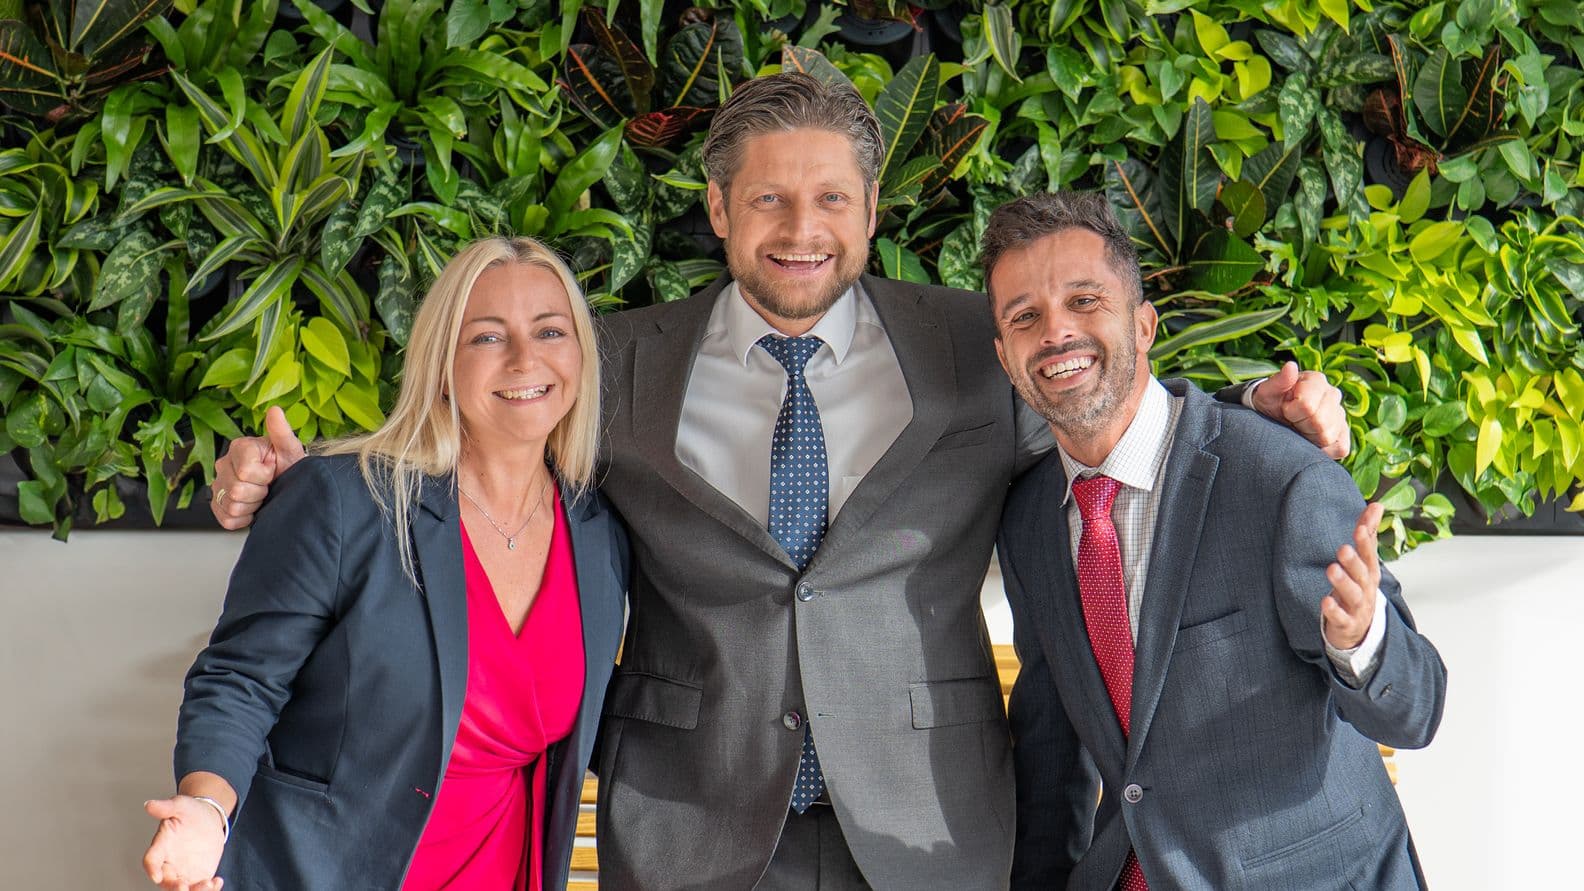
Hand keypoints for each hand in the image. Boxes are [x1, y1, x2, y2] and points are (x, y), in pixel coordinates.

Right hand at [142, 796, 225, 889]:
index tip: (157, 875)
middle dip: (174, 888)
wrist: (207, 818)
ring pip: (184, 889)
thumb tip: (150, 805)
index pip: (151, 860)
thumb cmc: (189, 812)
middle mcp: (169, 864)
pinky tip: (217, 881)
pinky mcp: (199, 875)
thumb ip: (165, 807)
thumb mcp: (179, 805)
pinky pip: (201, 888)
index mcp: (161, 847)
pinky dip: (209, 889)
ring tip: (208, 884)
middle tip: (183, 887)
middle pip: (166, 882)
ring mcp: (184, 872)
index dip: (152, 868)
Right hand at [211, 405, 304, 529]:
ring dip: (252, 506)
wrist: (287, 486)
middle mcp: (223, 465)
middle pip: (237, 490)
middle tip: (268, 486)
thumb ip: (282, 432)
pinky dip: (244, 518)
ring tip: (261, 495)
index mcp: (239, 447)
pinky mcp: (217, 505)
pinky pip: (227, 519)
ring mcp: (218, 486)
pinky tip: (253, 507)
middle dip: (259, 492)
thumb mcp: (290, 449)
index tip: (272, 471)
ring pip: (232, 506)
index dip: (264, 476)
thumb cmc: (288, 466)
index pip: (245, 471)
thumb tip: (275, 411)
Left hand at [1251, 361, 1350, 458]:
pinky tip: (1310, 440)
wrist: (1273, 416)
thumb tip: (1290, 367)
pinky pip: (1340, 447)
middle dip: (1300, 424)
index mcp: (1317, 380)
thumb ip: (1278, 380)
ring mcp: (1340, 414)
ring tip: (1300, 428)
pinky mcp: (1343, 434)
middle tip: (1292, 420)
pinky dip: (1322, 449)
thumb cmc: (1271, 402)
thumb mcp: (1267, 391)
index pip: (1308, 405)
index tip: (1285, 408)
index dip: (1291, 411)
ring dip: (1309, 437)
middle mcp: (1333, 394)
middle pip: (1320, 422)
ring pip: (1328, 436)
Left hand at [1322, 502, 1383, 649]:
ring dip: (1343, 582)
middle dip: (1354, 561)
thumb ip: (1368, 533)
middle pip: (1363, 574)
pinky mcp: (1347, 624)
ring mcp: (1359, 608)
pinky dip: (1334, 610)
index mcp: (1370, 572)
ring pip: (1353, 595)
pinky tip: (1325, 601)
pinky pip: (1341, 618)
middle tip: (1343, 548)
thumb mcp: (1364, 563)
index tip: (1360, 527)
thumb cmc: (1360, 589)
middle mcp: (1367, 589)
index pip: (1370, 554)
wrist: (1361, 630)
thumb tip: (1377, 504)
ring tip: (1332, 569)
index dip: (1366, 542)